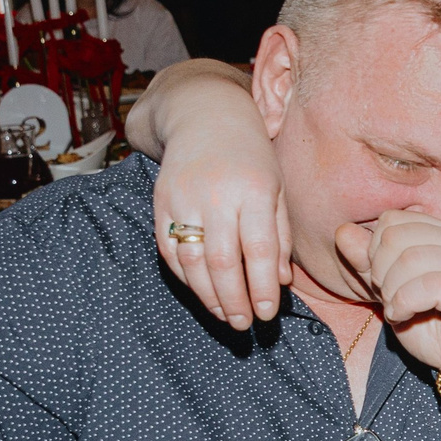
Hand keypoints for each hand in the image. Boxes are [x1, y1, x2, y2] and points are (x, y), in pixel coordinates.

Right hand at [142, 77, 289, 331]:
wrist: (205, 116)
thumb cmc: (252, 156)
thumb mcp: (277, 188)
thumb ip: (280, 235)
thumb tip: (280, 281)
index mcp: (254, 191)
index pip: (259, 250)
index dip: (262, 288)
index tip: (267, 314)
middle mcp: (216, 195)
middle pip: (222, 262)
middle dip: (233, 300)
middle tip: (244, 325)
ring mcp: (183, 199)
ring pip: (191, 261)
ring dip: (207, 295)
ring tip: (224, 315)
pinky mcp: (160, 203)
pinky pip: (169, 249)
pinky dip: (185, 277)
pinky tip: (201, 291)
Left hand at [337, 210, 440, 393]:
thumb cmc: (438, 330)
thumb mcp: (393, 294)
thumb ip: (368, 264)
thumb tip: (342, 232)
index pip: (393, 220)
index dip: (374, 251)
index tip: (382, 282)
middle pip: (396, 237)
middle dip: (379, 271)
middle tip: (388, 298)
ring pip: (410, 259)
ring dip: (391, 291)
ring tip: (397, 310)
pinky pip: (428, 286)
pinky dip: (404, 303)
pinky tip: (404, 317)